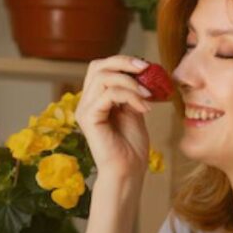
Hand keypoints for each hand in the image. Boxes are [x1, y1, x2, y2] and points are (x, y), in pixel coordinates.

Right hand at [73, 55, 153, 183]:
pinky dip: (130, 96)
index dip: (123, 62)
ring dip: (130, 82)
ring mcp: (85, 109)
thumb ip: (132, 92)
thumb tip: (142, 71)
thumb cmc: (132, 146)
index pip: (102, 67)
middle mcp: (86, 102)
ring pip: (103, 77)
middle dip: (124, 62)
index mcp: (95, 99)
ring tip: (148, 95)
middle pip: (98, 66)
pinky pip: (108, 94)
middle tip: (146, 69)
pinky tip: (144, 108)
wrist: (129, 171)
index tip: (147, 67)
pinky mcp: (88, 118)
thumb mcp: (135, 111)